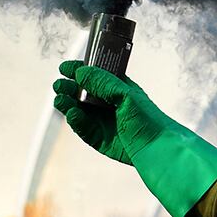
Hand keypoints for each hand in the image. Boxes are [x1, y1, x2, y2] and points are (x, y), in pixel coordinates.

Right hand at [51, 60, 216, 216]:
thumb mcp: (126, 94)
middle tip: (60, 85)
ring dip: (67, 104)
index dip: (78, 70)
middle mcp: (107, 104)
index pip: (93, 75)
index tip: (64, 67)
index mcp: (116, 88)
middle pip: (81, 93)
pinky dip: (75, 121)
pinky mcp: (98, 139)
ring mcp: (102, 121)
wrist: (156, 148)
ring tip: (61, 100)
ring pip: (78, 110)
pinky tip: (72, 114)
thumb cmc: (148, 119)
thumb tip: (80, 72)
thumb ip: (103, 82)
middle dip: (68, 88)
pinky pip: (82, 128)